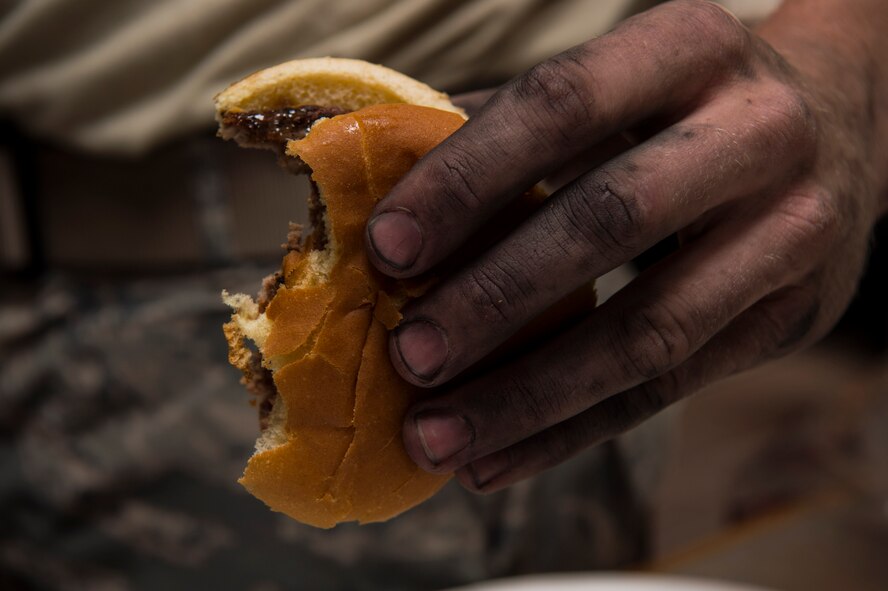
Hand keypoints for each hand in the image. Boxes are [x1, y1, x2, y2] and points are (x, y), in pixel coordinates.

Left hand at [365, 0, 887, 491]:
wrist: (840, 127)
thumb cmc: (685, 107)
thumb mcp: (620, 86)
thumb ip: (513, 133)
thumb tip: (386, 200)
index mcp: (690, 49)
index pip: (562, 106)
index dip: (467, 178)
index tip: (387, 247)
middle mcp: (757, 132)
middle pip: (611, 221)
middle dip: (496, 299)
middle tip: (409, 357)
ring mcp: (791, 231)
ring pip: (648, 332)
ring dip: (528, 397)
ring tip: (437, 437)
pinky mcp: (791, 318)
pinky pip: (670, 389)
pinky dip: (573, 431)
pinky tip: (499, 459)